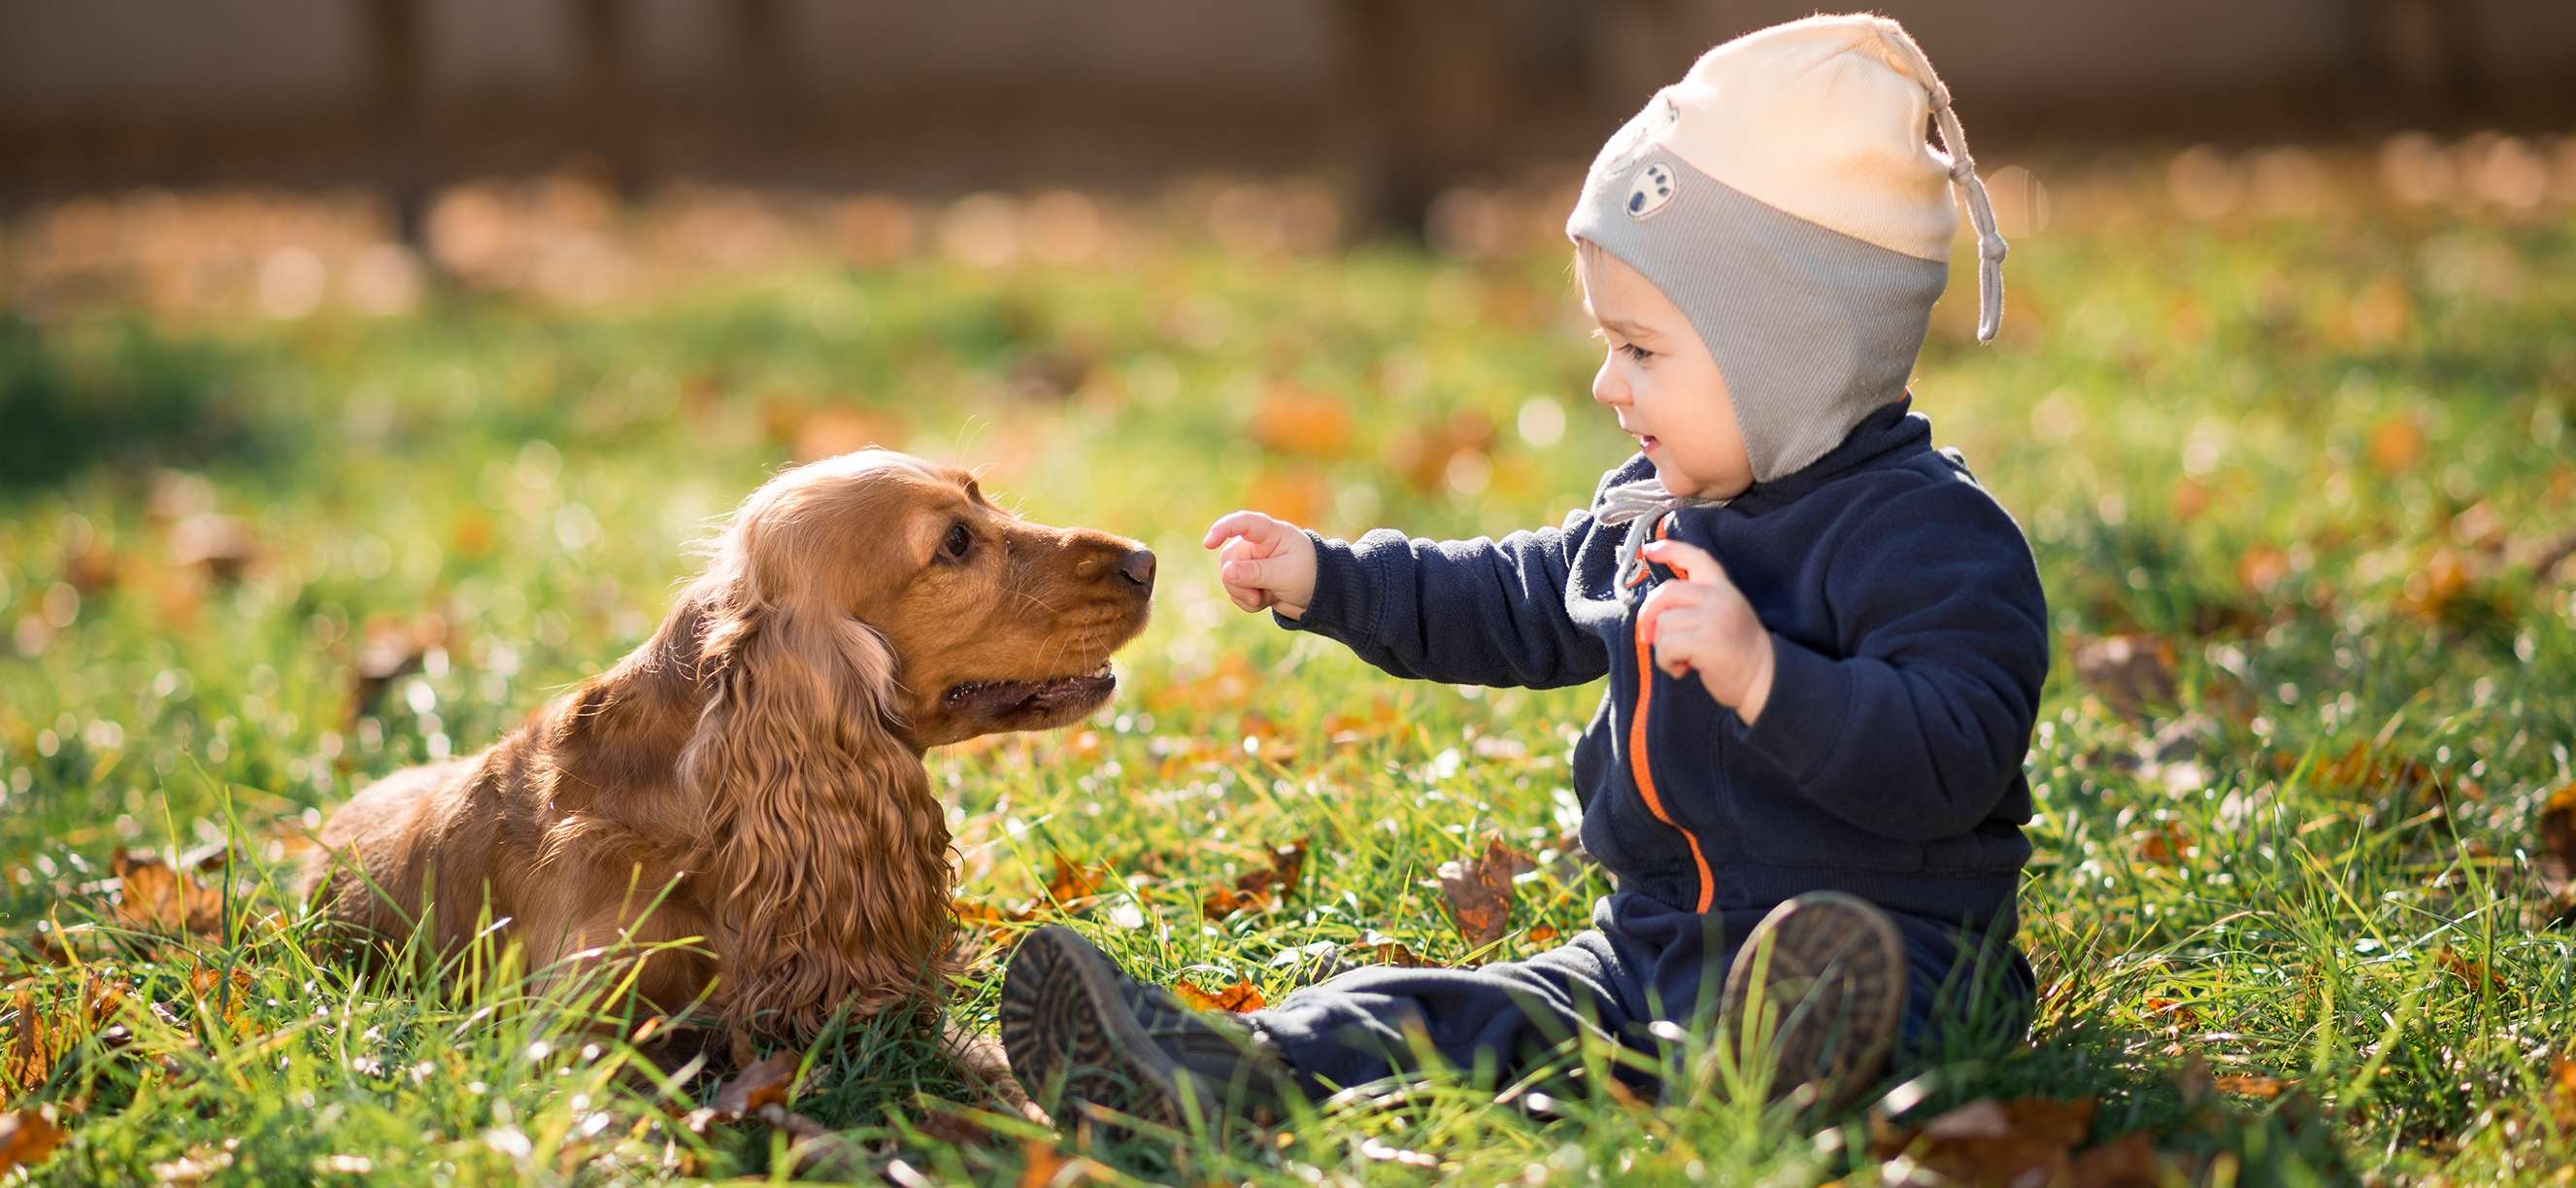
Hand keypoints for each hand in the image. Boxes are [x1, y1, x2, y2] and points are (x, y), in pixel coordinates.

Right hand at [1202, 510, 1319, 619]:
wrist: (1323, 596)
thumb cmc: (1311, 577)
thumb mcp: (1285, 575)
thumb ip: (1255, 573)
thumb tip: (1225, 572)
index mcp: (1272, 534)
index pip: (1245, 523)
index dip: (1224, 528)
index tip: (1209, 543)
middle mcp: (1259, 545)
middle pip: (1230, 558)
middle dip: (1237, 581)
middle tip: (1256, 597)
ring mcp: (1253, 562)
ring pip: (1229, 576)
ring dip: (1242, 593)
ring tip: (1262, 600)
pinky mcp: (1251, 579)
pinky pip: (1235, 590)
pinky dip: (1245, 600)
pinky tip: (1262, 603)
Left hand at [1635, 539, 1775, 723]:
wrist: (1763, 679)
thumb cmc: (1737, 652)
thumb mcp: (1723, 615)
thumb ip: (1697, 604)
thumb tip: (1655, 611)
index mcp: (1723, 588)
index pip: (1696, 558)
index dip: (1670, 550)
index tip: (1649, 552)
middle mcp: (1719, 598)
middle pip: (1666, 593)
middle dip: (1649, 615)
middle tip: (1649, 636)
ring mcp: (1714, 618)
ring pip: (1664, 624)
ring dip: (1663, 648)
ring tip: (1682, 659)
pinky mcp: (1706, 641)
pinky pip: (1667, 646)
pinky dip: (1667, 662)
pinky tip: (1683, 669)